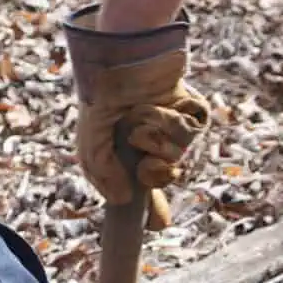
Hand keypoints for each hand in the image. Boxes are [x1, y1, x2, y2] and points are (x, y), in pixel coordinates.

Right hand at [61, 6, 212, 227]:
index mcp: (126, 153)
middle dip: (156, 174)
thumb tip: (123, 200)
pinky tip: (158, 106)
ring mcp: (171, 127)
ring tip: (140, 116)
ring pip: (177, 154)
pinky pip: (191, 132)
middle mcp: (151, 142)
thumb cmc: (102, 96)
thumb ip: (102, 174)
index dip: (152, 208)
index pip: (143, 189)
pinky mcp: (190, 110)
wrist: (121, 57)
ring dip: (156, 137)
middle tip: (147, 165)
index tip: (156, 224)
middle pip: (165, 177)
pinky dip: (172, 122)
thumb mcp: (91, 141)